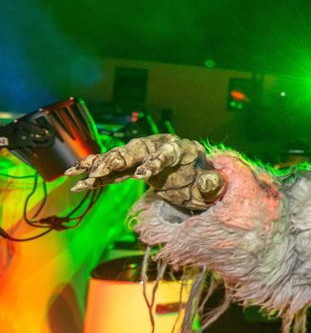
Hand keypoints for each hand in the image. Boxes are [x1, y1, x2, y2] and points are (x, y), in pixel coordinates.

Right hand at [65, 134, 224, 210]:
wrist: (195, 179)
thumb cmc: (204, 181)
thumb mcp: (211, 186)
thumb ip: (212, 184)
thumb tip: (210, 182)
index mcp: (180, 149)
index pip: (166, 153)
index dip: (153, 162)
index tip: (141, 176)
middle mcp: (158, 147)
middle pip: (136, 150)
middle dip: (117, 159)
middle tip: (100, 171)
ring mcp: (142, 155)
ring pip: (118, 157)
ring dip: (98, 165)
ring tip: (76, 174)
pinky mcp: (131, 166)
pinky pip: (111, 170)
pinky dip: (95, 174)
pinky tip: (76, 179)